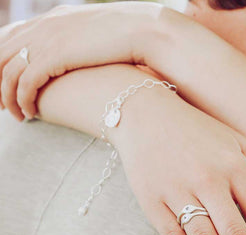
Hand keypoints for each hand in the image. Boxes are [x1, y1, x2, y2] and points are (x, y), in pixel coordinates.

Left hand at [0, 2, 161, 117]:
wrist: (143, 32)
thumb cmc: (128, 40)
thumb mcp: (97, 37)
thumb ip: (81, 45)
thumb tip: (81, 61)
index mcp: (52, 20)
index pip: (11, 36)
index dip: (1, 60)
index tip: (4, 82)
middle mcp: (43, 27)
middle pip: (1, 52)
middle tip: (0, 104)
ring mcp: (47, 40)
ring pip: (8, 70)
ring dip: (7, 97)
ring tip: (17, 115)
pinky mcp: (54, 57)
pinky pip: (25, 83)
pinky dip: (22, 100)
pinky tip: (30, 114)